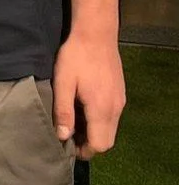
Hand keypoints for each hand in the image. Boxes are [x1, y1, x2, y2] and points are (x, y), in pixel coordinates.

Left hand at [51, 27, 125, 158]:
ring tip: (72, 121)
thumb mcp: (63, 83)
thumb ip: (63, 111)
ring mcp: (120, 102)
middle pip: (107, 141)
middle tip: (67, 135)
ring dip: (93, 131)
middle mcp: (116, 109)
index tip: (66, 145)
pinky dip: (98, 121)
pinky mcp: (120, 94)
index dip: (83, 150)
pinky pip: (112, 117)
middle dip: (88, 143)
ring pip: (110, 129)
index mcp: (102, 110)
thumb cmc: (76, 57)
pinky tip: (82, 109)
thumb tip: (63, 136)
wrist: (96, 34)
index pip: (99, 145)